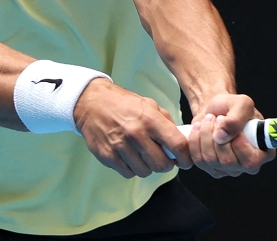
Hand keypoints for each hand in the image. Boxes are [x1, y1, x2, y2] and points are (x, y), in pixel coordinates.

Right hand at [73, 78, 192, 177]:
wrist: (91, 102)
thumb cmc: (123, 103)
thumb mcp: (149, 104)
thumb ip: (166, 123)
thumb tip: (181, 142)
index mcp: (150, 119)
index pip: (177, 145)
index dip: (186, 158)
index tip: (185, 162)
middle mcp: (135, 133)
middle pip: (162, 165)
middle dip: (166, 164)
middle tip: (162, 158)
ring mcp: (120, 146)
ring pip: (145, 172)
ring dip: (147, 166)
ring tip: (142, 155)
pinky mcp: (108, 156)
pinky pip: (128, 173)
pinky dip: (131, 168)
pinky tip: (129, 156)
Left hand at [188, 93, 274, 177]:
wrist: (215, 110)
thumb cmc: (232, 107)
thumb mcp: (241, 104)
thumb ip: (236, 118)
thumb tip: (221, 136)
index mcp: (263, 152)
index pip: (250, 161)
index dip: (237, 144)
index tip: (230, 124)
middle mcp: (248, 165)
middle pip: (227, 161)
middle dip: (216, 135)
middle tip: (217, 118)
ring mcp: (229, 169)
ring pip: (211, 160)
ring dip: (205, 135)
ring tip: (208, 120)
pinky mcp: (212, 168)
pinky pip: (198, 160)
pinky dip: (195, 141)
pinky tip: (199, 128)